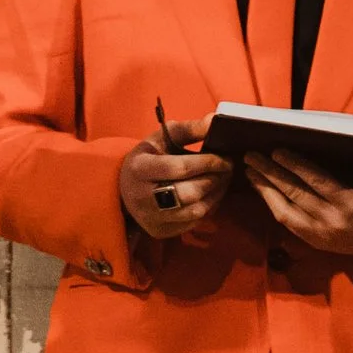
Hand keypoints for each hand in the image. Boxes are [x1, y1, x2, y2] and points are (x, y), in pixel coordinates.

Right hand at [119, 132, 233, 244]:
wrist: (124, 189)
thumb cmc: (149, 158)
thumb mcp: (162, 138)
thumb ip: (189, 129)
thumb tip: (214, 120)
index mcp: (140, 168)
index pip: (180, 167)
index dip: (208, 163)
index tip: (225, 158)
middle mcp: (142, 197)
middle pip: (189, 192)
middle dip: (215, 180)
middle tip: (229, 169)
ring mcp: (151, 218)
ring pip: (194, 211)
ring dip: (216, 195)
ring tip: (223, 180)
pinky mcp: (159, 231)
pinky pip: (193, 222)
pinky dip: (208, 208)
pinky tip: (212, 194)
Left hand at [244, 149, 352, 260]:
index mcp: (351, 204)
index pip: (316, 181)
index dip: (294, 165)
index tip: (276, 150)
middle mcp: (332, 221)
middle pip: (294, 194)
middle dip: (270, 174)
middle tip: (250, 156)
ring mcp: (322, 235)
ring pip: (285, 211)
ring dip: (265, 190)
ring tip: (249, 172)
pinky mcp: (317, 242)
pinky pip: (289, 223)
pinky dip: (274, 206)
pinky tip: (263, 192)